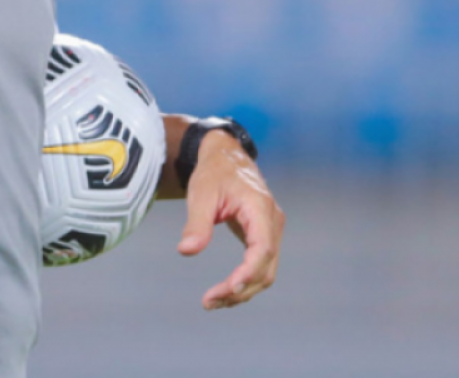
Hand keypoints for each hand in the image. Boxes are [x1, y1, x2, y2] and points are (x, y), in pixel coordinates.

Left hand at [177, 131, 284, 309]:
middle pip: (266, 267)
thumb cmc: (214, 173)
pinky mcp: (264, 236)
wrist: (226, 157)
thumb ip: (196, 223)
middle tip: (209, 302)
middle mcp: (272, 222)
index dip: (248, 272)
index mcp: (260, 208)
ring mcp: (271, 230)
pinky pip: (260, 265)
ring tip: (213, 302)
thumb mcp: (201, 193)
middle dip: (240, 289)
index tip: (228, 288)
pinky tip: (224, 291)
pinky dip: (244, 281)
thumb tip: (186, 251)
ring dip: (242, 291)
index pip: (263, 248)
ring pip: (265, 271)